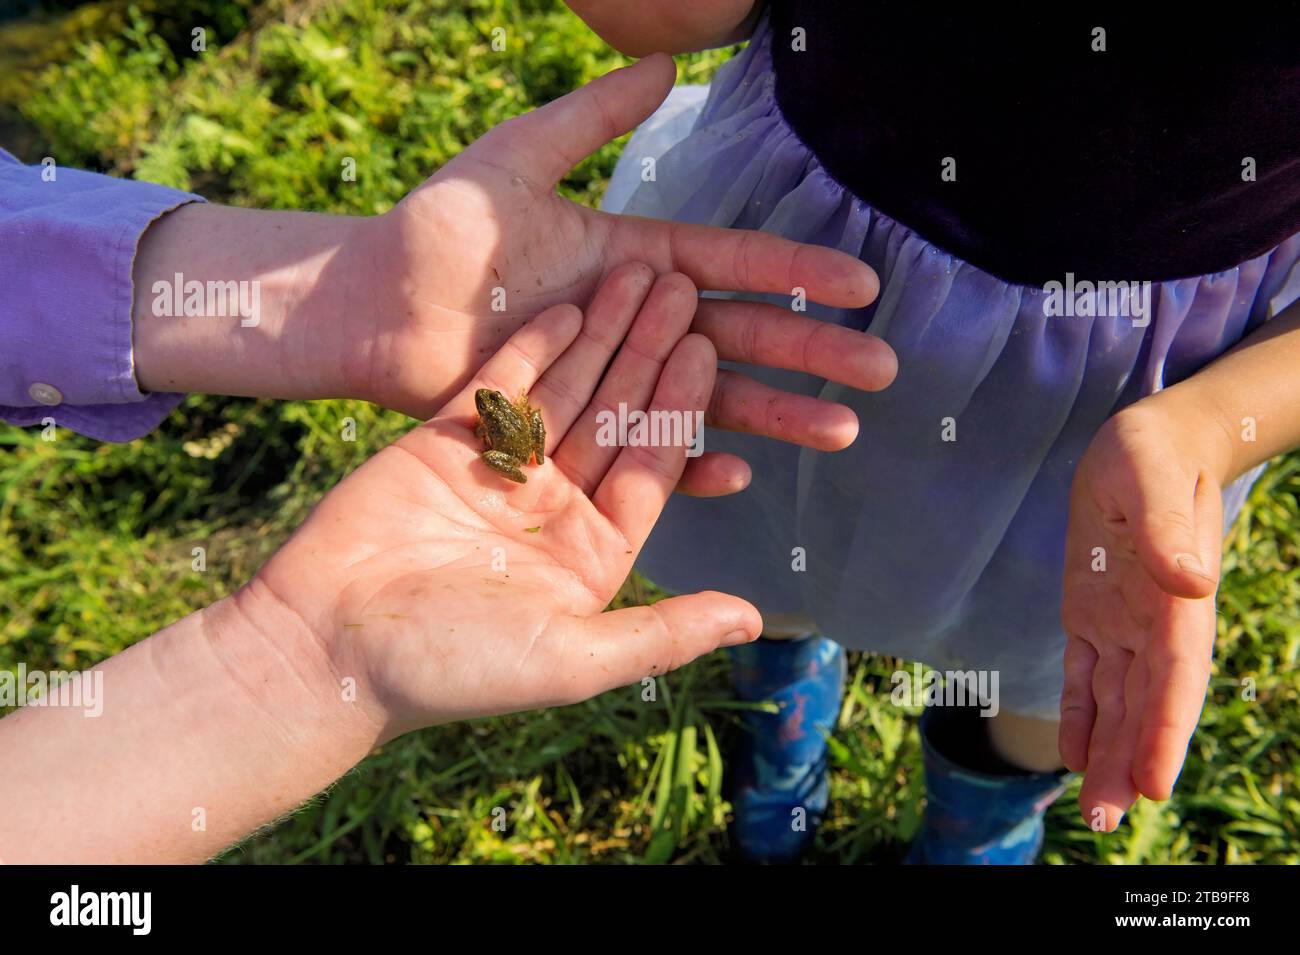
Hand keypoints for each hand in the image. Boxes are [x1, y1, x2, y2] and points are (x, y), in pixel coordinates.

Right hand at [254, 265, 761, 739]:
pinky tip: (570, 302)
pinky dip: (534, 344)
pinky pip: (500, 385)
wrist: (327, 648)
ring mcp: (501, 472)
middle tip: (683, 288)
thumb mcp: (572, 658)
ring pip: (565, 389)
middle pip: (615, 415)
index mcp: (592, 555)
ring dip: (602, 333)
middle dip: (650, 352)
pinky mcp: (446, 443)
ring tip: (638, 272)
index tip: (707, 349)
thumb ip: (664, 632)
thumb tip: (753, 620)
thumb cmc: (451, 669)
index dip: (680, 407)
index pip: (650, 466)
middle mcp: (554, 509)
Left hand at [342, 54, 894, 492]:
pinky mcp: (572, 426)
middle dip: (811, 352)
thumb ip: (590, 117)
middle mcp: (632, 322)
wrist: (370, 302)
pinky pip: (640, 451)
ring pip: (705, 399)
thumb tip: (667, 62)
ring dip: (774, 414)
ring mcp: (606, 378)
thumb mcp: (515, 159)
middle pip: (737, 338)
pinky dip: (689, 463)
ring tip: (841, 430)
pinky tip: (743, 473)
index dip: (795, 271)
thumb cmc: (434, 233)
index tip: (862, 282)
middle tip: (882, 370)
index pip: (731, 264)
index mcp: (631, 258)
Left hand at [1059, 392, 1234, 829]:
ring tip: (1094, 808)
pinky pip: (1088, 673)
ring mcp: (1125, 621)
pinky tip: (1074, 755)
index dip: (1164, 731)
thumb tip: (1191, 581)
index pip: (1173, 677)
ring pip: (1117, 699)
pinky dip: (1083, 714)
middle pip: (1144, 703)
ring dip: (1107, 751)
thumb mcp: (1149, 475)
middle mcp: (1156, 621)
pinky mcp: (1094, 612)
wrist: (1152, 440)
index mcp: (1175, 598)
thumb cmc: (1155, 451)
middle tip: (1107, 819)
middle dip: (1129, 760)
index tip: (1152, 784)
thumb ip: (1165, 530)